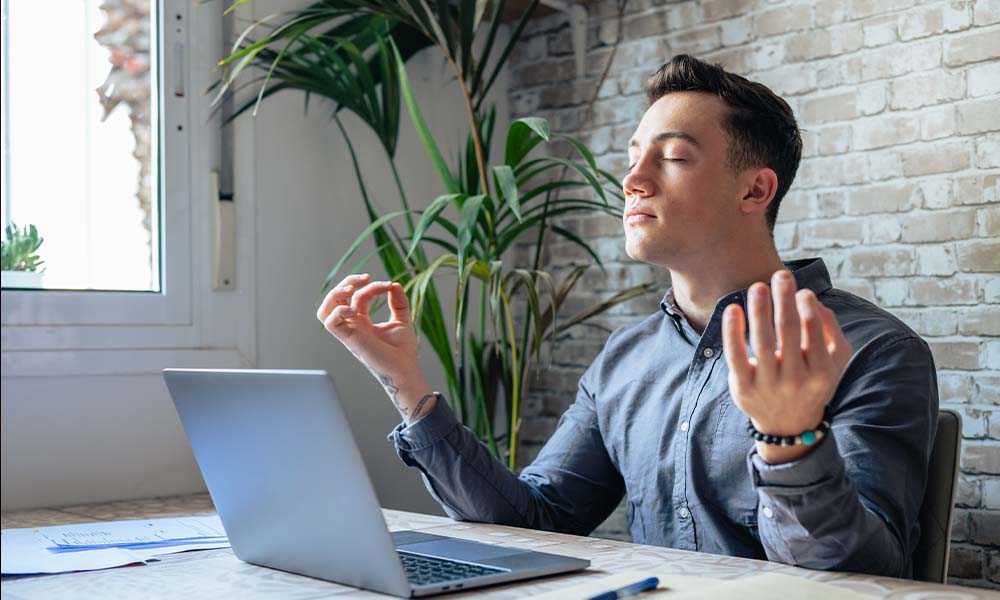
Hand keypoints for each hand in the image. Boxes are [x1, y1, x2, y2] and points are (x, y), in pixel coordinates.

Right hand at [317, 274, 434, 422]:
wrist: (406, 370)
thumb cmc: (403, 351)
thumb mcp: (402, 319)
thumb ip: (398, 302)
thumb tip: (395, 284)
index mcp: (362, 321)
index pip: (356, 296)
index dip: (369, 285)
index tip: (389, 285)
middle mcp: (352, 326)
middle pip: (335, 300)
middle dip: (347, 282)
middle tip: (366, 278)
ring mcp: (349, 333)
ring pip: (324, 311)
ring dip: (335, 294)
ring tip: (352, 288)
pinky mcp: (350, 340)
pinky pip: (331, 324)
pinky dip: (338, 311)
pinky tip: (355, 309)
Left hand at [722, 269, 852, 462]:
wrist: (789, 425)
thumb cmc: (813, 382)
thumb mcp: (835, 362)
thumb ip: (831, 330)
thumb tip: (815, 301)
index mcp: (821, 372)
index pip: (813, 333)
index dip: (807, 308)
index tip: (802, 290)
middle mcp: (795, 380)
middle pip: (787, 332)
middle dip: (784, 300)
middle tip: (781, 274)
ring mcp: (767, 385)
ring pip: (762, 341)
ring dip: (760, 309)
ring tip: (757, 286)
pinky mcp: (743, 387)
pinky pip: (736, 355)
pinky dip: (733, 331)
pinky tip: (733, 309)